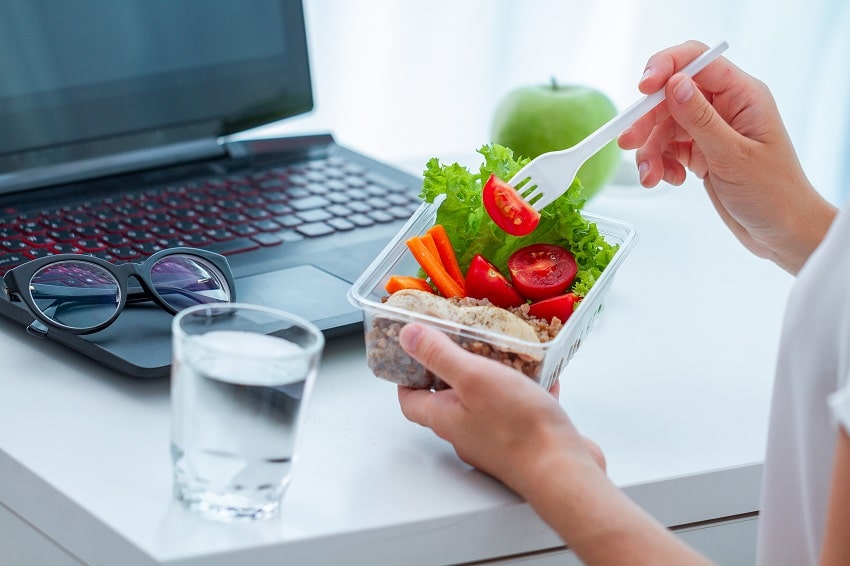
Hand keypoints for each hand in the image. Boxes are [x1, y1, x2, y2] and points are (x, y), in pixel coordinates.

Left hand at [396, 323, 712, 563]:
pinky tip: (543, 376)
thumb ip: (439, 355)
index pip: (411, 400)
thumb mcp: (473, 377)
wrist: (563, 471)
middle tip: (462, 344)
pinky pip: (520, 411)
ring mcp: (496, 441)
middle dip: (453, 370)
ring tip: (506, 354)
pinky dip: (527, 390)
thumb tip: (407, 336)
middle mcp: (466, 433)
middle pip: (448, 400)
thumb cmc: (518, 428)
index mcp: (445, 417)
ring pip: (486, 403)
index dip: (406, 377)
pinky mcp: (525, 443)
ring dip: (492, 377)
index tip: (412, 354)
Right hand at [619, 40, 835, 274]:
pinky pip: (668, 148)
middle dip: (647, 120)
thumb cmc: (774, 194)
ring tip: (650, 177)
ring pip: (664, 126)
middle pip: (671, 96)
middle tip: (628, 142)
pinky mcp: (701, 153)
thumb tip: (674, 84)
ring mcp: (711, 130)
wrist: (783, 232)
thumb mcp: (733, 156)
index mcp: (742, 95)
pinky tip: (668, 180)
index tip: (642, 90)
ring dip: (650, 151)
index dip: (665, 68)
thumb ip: (700, 119)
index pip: (697, 62)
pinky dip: (660, 164)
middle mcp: (725, 107)